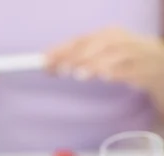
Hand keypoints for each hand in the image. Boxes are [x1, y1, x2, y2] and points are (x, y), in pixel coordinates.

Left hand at [47, 28, 163, 103]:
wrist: (156, 64)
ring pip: (112, 55)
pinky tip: (105, 77)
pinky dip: (117, 72)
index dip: (62, 50)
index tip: (45, 60)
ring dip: (95, 64)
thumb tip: (49, 66)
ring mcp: (131, 52)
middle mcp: (118, 40)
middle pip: (95, 45)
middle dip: (77, 57)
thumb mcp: (100, 55)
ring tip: (79, 74)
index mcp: (106, 34)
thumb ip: (76, 59)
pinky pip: (129, 69)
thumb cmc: (122, 59)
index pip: (80, 40)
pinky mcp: (142, 67)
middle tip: (62, 69)